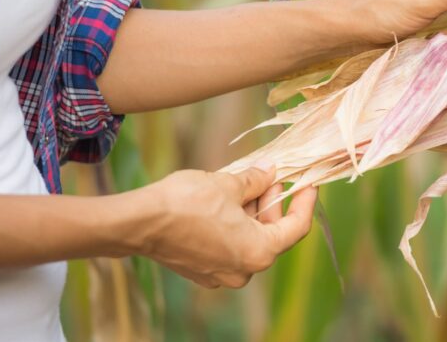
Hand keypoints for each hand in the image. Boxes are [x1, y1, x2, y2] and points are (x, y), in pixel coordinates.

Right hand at [136, 164, 315, 287]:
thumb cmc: (186, 203)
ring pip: (250, 239)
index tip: (308, 182)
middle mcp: (243, 271)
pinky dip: (235, 224)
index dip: (305, 201)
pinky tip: (227, 200)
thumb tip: (270, 172)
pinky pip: (230, 246)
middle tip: (270, 175)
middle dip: (273, 202)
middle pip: (273, 234)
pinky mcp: (202, 270)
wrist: (138, 222)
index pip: (297, 227)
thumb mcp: (229, 184)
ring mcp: (221, 274)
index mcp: (258, 252)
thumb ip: (257, 180)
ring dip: (253, 211)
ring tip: (246, 182)